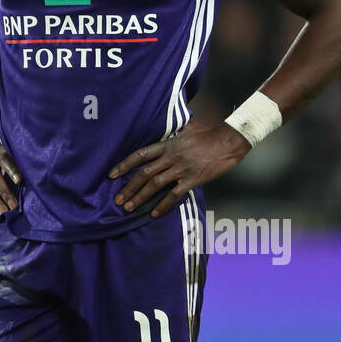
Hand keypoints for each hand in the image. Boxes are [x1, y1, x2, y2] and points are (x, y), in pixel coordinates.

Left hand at [108, 120, 250, 217]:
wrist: (228, 141)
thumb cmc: (210, 132)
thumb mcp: (188, 127)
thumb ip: (176, 131)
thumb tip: (171, 127)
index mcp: (167, 145)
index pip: (140, 155)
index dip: (124, 165)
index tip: (112, 174)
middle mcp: (170, 158)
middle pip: (144, 173)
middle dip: (128, 187)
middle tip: (117, 199)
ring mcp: (180, 169)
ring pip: (154, 185)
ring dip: (140, 197)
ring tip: (128, 207)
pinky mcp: (192, 180)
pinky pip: (174, 195)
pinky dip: (163, 205)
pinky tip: (153, 214)